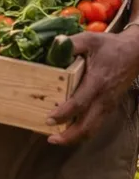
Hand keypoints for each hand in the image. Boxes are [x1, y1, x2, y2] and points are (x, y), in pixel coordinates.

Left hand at [47, 26, 138, 145]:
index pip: (79, 104)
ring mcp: (108, 104)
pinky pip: (96, 123)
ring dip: (76, 136)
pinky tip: (70, 129)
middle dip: (69, 136)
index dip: (63, 114)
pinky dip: (83, 130)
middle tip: (51, 138)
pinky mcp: (110, 105)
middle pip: (88, 126)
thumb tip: (54, 44)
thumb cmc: (110, 46)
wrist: (135, 52)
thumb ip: (71, 43)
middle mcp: (104, 98)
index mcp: (97, 83)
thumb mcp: (89, 39)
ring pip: (93, 128)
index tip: (49, 120)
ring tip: (57, 139)